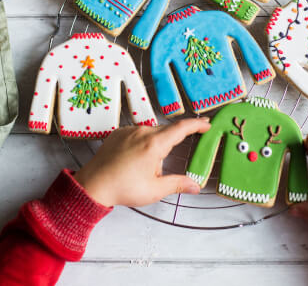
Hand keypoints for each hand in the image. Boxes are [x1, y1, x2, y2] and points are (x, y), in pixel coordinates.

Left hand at [74, 118, 210, 207]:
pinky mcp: (119, 133)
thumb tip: (195, 186)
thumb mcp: (154, 190)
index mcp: (154, 144)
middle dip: (176, 138)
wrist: (92, 185)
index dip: (197, 124)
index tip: (207, 124)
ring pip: (152, 131)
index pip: (182, 128)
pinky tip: (138, 157)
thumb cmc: (122, 188)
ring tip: (150, 164)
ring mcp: (129, 131)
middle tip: (180, 148)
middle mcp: (142, 132)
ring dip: (158, 143)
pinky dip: (144, 141)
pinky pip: (138, 132)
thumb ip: (178, 184)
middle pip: (167, 130)